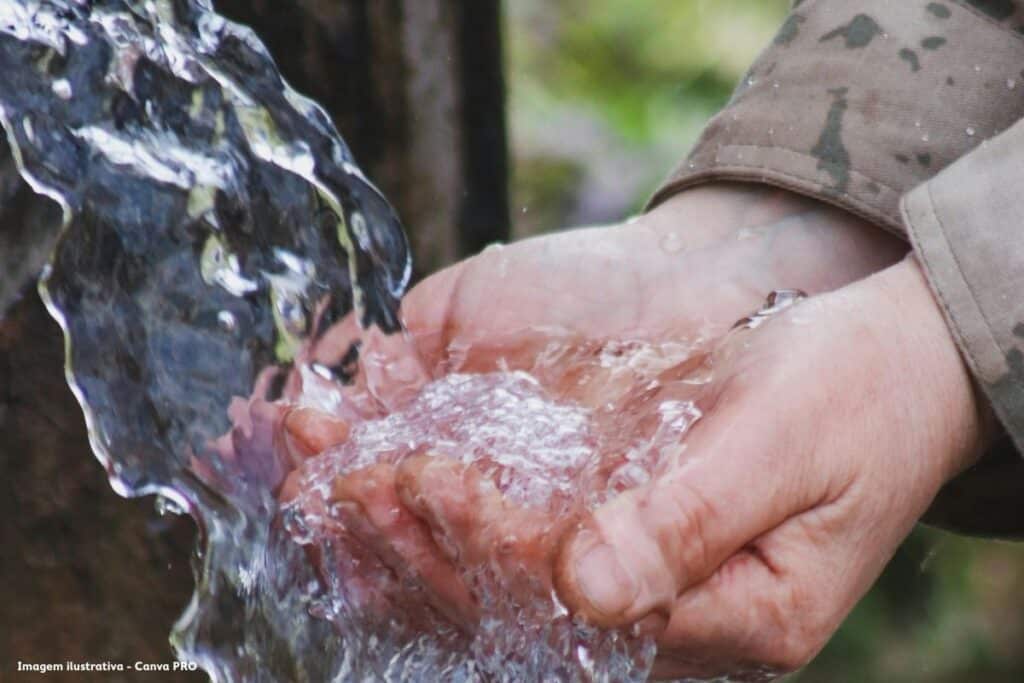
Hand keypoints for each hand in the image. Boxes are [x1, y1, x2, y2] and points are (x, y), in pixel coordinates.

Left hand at [278, 184, 914, 670]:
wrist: (890, 378)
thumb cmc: (851, 401)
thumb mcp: (783, 452)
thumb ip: (686, 523)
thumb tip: (580, 584)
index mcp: (727, 621)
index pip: (575, 605)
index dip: (490, 544)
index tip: (423, 474)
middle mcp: (667, 625)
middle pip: (512, 611)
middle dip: (412, 543)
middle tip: (333, 473)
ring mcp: (635, 589)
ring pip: (491, 590)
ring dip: (398, 532)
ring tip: (321, 468)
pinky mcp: (615, 545)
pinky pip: (504, 554)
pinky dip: (431, 515)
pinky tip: (373, 473)